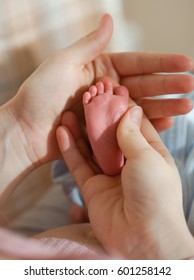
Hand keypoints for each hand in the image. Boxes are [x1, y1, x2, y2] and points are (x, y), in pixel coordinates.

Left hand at [7, 14, 193, 165]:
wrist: (26, 130)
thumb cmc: (40, 94)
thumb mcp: (64, 62)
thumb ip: (91, 44)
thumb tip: (110, 18)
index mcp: (99, 69)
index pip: (137, 63)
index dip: (161, 62)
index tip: (186, 62)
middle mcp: (106, 90)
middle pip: (143, 86)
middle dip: (168, 85)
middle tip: (191, 86)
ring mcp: (106, 112)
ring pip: (140, 107)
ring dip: (164, 107)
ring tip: (186, 107)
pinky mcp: (105, 131)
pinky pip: (130, 127)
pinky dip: (147, 126)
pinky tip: (165, 124)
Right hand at [56, 110, 193, 258]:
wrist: (143, 239)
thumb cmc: (156, 196)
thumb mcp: (148, 157)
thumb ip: (133, 134)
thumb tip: (130, 109)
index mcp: (150, 155)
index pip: (134, 126)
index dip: (122, 109)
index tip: (110, 92)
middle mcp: (129, 165)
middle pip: (109, 136)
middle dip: (97, 118)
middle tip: (85, 99)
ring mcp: (109, 177)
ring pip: (91, 149)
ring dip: (80, 132)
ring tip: (67, 112)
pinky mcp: (92, 188)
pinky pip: (79, 165)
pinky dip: (70, 149)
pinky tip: (62, 132)